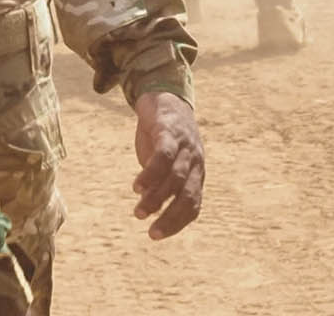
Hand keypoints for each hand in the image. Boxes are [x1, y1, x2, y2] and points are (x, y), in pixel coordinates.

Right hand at [131, 90, 204, 239]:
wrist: (164, 98)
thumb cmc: (163, 138)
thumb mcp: (165, 165)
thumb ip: (160, 184)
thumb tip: (149, 209)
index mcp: (195, 173)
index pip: (193, 205)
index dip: (177, 223)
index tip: (156, 235)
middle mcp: (194, 161)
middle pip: (188, 195)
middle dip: (171, 217)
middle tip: (151, 233)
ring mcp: (185, 146)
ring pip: (176, 178)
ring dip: (157, 198)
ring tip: (139, 213)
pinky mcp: (169, 131)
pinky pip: (164, 156)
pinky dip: (152, 174)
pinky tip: (138, 186)